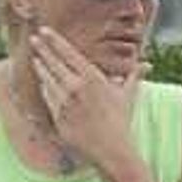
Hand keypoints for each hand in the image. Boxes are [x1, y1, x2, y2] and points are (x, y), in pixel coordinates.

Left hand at [23, 28, 138, 176]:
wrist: (112, 150)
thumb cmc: (120, 121)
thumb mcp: (127, 95)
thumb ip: (134, 76)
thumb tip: (148, 65)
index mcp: (92, 78)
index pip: (68, 53)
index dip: (54, 40)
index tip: (44, 30)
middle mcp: (76, 88)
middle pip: (52, 62)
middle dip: (42, 49)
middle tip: (33, 39)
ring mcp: (64, 102)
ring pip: (46, 79)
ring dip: (40, 67)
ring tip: (36, 58)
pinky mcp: (57, 116)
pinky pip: (47, 97)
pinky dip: (45, 87)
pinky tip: (43, 81)